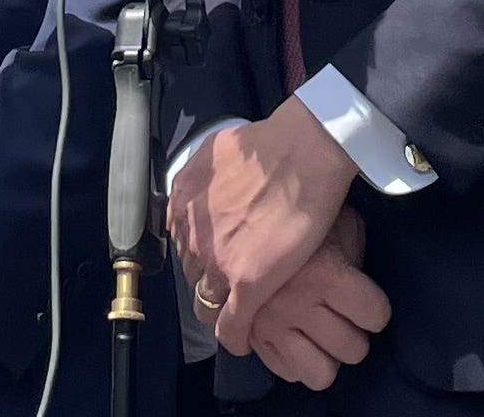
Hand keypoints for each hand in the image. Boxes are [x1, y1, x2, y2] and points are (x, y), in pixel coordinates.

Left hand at [168, 96, 358, 356]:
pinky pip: (231, 326)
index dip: (203, 253)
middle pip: (194, 273)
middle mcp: (193, 237)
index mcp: (183, 206)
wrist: (300, 152)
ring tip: (244, 305)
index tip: (218, 258)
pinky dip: (236, 336)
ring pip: (207, 301)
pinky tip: (244, 340)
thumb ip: (196, 178)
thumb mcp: (212, 151)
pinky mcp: (246, 285)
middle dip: (211, 276)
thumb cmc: (268, 144)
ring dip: (223, 303)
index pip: (184, 244)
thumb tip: (194, 190)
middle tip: (236, 276)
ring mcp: (217, 263)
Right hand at [248, 207, 389, 390]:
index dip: (376, 307)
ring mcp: (271, 323)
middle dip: (355, 332)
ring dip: (327, 354)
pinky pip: (285, 370)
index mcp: (325, 273)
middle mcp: (298, 304)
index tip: (366, 299)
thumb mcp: (341, 222)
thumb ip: (355, 256)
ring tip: (322, 333)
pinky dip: (294, 357)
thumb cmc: (302, 210)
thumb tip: (364, 286)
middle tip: (344, 315)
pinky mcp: (251, 334)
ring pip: (319, 374)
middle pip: (353, 349)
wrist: (245, 197)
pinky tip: (296, 334)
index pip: (375, 315)